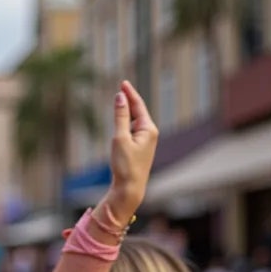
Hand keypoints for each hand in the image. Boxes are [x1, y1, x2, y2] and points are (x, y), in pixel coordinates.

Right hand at [106, 81, 157, 225]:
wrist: (130, 188)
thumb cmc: (125, 165)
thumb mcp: (120, 138)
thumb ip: (120, 116)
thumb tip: (120, 97)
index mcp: (148, 129)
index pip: (138, 105)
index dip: (130, 93)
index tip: (122, 83)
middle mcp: (150, 133)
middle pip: (138, 111)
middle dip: (129, 100)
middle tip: (121, 88)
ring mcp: (146, 142)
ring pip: (135, 121)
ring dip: (127, 112)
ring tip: (120, 102)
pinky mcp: (140, 149)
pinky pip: (133, 131)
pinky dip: (126, 123)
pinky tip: (121, 123)